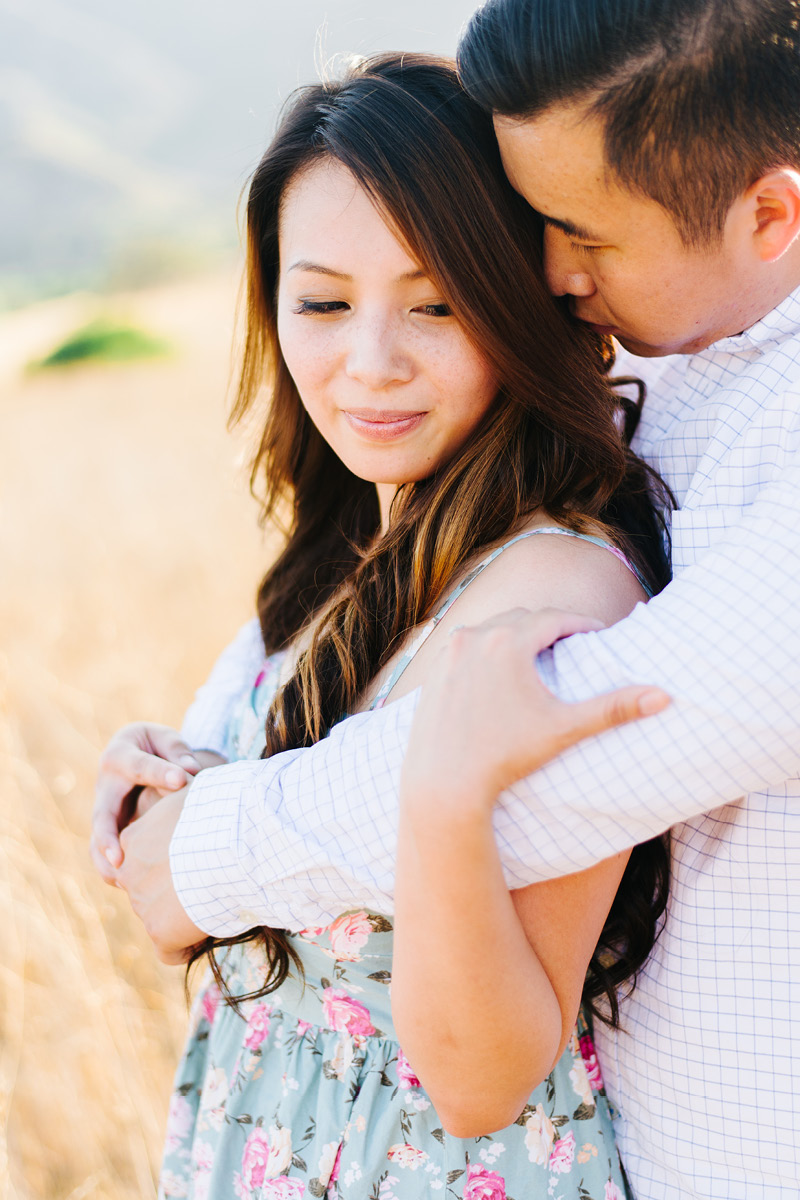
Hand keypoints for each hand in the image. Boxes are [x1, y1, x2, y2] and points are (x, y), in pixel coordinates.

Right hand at [91, 723, 201, 883]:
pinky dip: (109, 868)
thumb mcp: (164, 737)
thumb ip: (176, 750)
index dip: (161, 773)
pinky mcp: (109, 826)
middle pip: (102, 814)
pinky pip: (102, 850)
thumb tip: (190, 771)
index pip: (140, 766)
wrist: (135, 750)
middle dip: (109, 837)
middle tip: (119, 859)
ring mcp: (104, 809)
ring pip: (97, 840)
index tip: (183, 779)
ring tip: (120, 881)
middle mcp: (105, 786)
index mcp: (119, 756)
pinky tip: (126, 885)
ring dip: (105, 861)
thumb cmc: (155, 745)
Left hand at [115, 789, 206, 964]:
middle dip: (173, 892)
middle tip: (208, 884)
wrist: (230, 842)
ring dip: (183, 918)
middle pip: (148, 890)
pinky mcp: (159, 933)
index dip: (168, 863)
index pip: (141, 859)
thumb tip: (192, 780)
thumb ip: (180, 798)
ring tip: (217, 904)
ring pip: (160, 921)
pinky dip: (185, 948)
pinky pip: (169, 952)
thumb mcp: (192, 793)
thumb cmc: (218, 811)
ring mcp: (142, 905)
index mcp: (131, 839)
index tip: (194, 862)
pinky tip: (203, 935)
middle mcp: (129, 874)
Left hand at [402, 607, 669, 811]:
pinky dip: (487, 650)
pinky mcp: (434, 670)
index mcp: (509, 641)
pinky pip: (467, 647)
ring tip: (539, 651)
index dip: (581, 624)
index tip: (600, 634)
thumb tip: (664, 696)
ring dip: (516, 634)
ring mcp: (450, 652)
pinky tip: (500, 669)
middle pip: (522, 618)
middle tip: (573, 640)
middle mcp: (475, 637)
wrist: (444, 783)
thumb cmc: (505, 757)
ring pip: (491, 629)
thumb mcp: (563, 730)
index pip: (555, 618)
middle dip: (550, 626)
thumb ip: (614, 709)